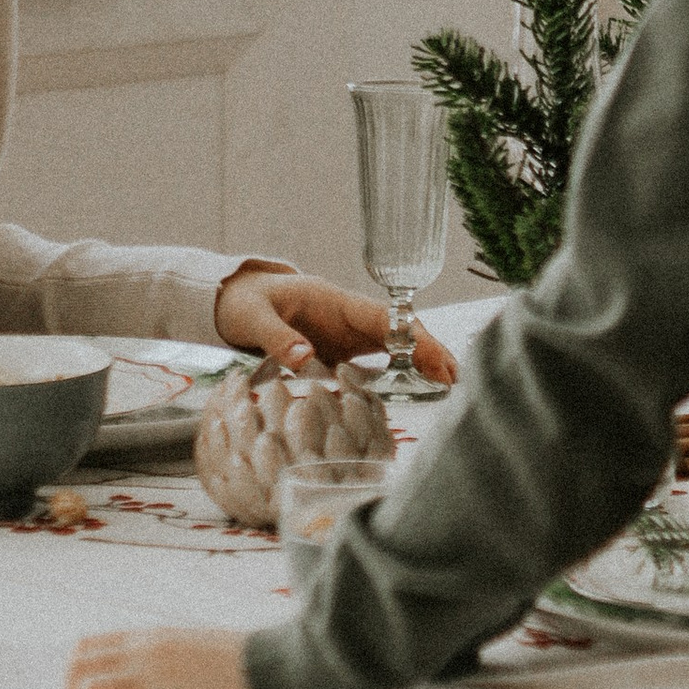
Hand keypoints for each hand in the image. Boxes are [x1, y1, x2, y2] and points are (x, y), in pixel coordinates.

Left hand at [66, 627, 270, 688]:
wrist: (291, 672)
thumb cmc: (250, 668)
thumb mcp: (197, 645)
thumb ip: (161, 657)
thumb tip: (134, 681)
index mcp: (152, 638)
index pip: (85, 648)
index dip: (79, 678)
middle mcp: (147, 654)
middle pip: (75, 670)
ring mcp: (160, 680)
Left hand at [214, 264, 455, 383]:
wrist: (232, 297)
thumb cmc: (242, 303)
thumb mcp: (252, 319)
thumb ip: (277, 338)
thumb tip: (305, 360)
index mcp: (332, 301)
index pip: (382, 317)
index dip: (411, 336)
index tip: (433, 357)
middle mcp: (347, 315)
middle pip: (399, 330)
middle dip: (429, 350)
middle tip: (457, 378)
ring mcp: (347, 332)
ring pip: (395, 343)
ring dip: (422, 362)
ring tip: (452, 386)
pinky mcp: (342, 348)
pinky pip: (378, 358)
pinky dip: (400, 371)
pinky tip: (419, 390)